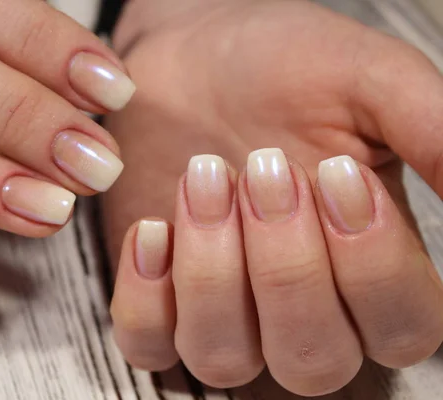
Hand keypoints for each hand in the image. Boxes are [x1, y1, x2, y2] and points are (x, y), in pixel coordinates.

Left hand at [104, 0, 442, 394]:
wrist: (193, 57)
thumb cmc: (281, 67)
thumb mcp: (367, 82)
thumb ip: (430, 132)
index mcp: (367, 266)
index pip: (401, 329)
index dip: (374, 268)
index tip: (340, 174)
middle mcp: (299, 306)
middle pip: (312, 359)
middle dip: (285, 265)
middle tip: (264, 167)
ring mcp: (224, 311)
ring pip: (225, 358)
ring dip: (213, 274)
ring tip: (204, 178)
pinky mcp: (159, 301)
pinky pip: (149, 345)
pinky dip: (147, 297)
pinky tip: (154, 226)